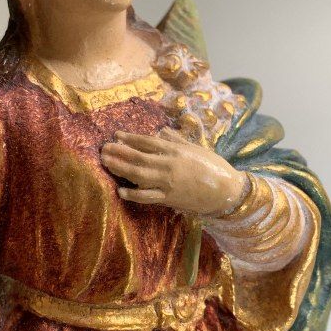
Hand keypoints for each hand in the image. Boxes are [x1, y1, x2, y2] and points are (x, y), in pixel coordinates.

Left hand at [101, 127, 247, 215]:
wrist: (226, 190)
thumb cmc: (213, 166)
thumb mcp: (196, 148)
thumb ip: (176, 140)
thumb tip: (161, 132)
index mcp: (176, 150)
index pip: (148, 142)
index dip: (130, 138)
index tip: (116, 135)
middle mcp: (169, 165)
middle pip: (138, 157)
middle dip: (119, 152)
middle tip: (103, 149)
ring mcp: (168, 183)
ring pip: (139, 175)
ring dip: (120, 169)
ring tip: (106, 163)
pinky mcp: (169, 199)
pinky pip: (148, 196)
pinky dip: (134, 194)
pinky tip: (121, 191)